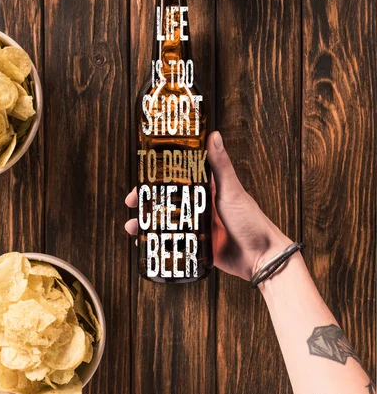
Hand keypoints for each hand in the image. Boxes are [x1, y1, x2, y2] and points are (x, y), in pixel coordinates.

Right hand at [125, 131, 291, 280]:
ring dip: (148, 222)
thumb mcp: (232, 190)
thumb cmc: (252, 221)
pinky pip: (174, 242)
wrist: (262, 258)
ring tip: (133, 227)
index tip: (141, 176)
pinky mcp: (198, 246)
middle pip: (167, 199)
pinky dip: (159, 241)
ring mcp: (198, 226)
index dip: (158, 176)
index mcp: (208, 188)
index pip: (178, 177)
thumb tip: (213, 135)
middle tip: (131, 202)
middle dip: (147, 201)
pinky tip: (146, 243)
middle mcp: (201, 205)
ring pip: (167, 221)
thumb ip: (221, 165)